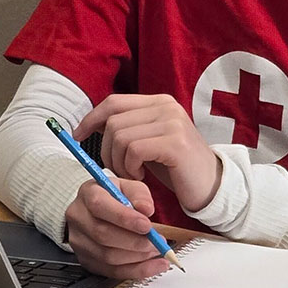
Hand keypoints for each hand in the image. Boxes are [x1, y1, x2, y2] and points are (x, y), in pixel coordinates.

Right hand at [65, 175, 168, 279]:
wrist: (97, 209)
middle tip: (157, 241)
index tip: (146, 225)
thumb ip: (139, 194)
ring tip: (156, 250)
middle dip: (135, 241)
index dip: (124, 218)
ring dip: (138, 257)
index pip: (100, 206)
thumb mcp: (129, 185)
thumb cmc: (114, 196)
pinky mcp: (87, 261)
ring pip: (108, 257)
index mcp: (88, 193)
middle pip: (103, 235)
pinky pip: (112, 272)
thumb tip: (146, 209)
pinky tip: (153, 265)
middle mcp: (78, 218)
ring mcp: (79, 242)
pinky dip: (137, 270)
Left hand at [73, 93, 221, 211]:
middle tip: (119, 170)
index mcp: (159, 102)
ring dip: (119, 163)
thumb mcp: (149, 142)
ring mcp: (172, 122)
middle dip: (106, 151)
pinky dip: (130, 168)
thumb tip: (92, 125)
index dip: (91, 118)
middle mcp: (166, 106)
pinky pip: (134, 151)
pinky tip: (142, 177)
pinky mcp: (174, 142)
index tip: (77, 136)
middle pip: (113, 122)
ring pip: (120, 137)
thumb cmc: (176, 167)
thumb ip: (129, 128)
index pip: (114, 102)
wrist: (211, 186)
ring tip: (133, 175)